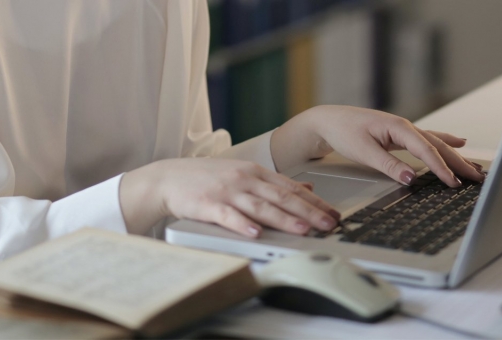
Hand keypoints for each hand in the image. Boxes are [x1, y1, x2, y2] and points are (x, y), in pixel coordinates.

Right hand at [119, 158, 339, 236]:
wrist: (169, 178)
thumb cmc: (208, 178)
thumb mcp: (244, 173)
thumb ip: (275, 181)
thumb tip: (307, 185)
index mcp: (255, 172)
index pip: (291, 187)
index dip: (315, 201)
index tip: (333, 213)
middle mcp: (244, 179)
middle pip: (281, 197)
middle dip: (308, 211)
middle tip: (328, 223)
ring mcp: (226, 191)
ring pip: (260, 206)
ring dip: (283, 218)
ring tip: (302, 229)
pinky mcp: (208, 204)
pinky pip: (228, 216)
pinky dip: (242, 224)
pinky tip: (255, 233)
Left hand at [271, 105, 485, 186]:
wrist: (328, 121)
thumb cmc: (343, 131)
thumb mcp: (364, 151)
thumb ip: (388, 165)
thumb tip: (411, 178)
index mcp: (398, 127)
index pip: (426, 150)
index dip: (441, 168)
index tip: (453, 183)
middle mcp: (404, 126)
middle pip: (437, 146)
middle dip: (458, 162)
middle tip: (478, 177)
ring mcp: (403, 130)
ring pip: (435, 143)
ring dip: (455, 155)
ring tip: (474, 166)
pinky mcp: (398, 135)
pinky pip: (427, 139)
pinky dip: (443, 142)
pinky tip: (457, 142)